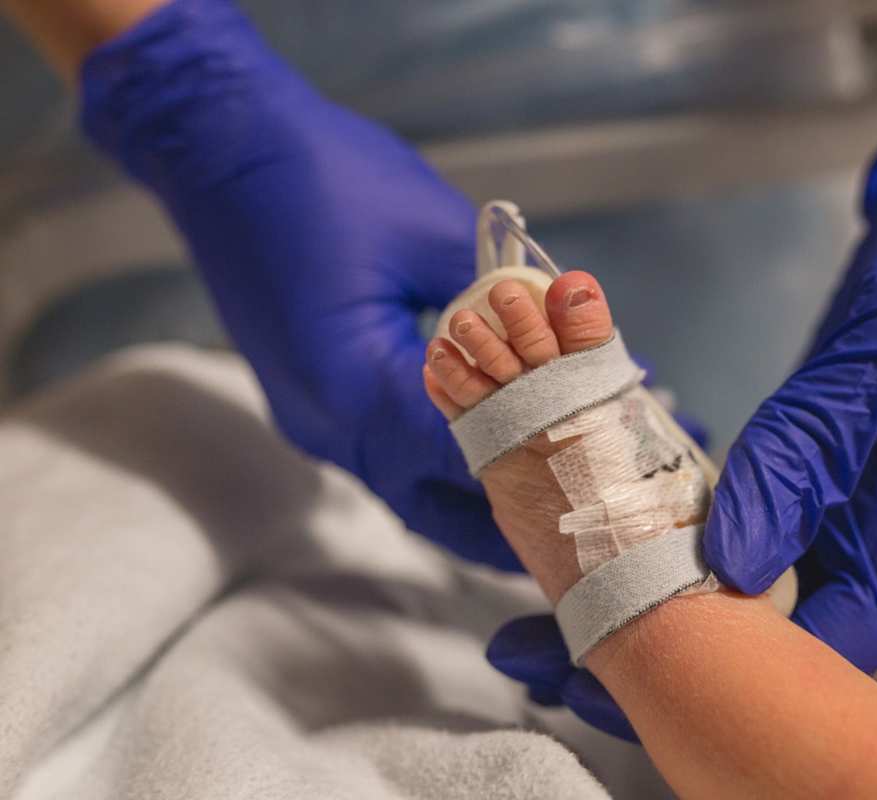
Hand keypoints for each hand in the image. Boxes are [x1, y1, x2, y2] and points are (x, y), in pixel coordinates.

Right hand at [79, 0, 515, 567]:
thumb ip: (499, 297)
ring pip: (400, 487)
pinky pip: (377, 455)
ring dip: (464, 500)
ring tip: (538, 500)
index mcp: (358, 383)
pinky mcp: (304, 401)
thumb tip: (560, 334)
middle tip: (569, 526)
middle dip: (499, 523)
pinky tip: (478, 452)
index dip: (537, 460)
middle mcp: (327, 421)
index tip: (595, 471)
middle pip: (427, 503)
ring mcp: (308, 418)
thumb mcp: (431, 229)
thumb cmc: (322, 177)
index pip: (465, 452)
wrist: (214, 150)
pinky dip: (430, 466)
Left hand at [486, 115, 876, 738]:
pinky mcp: (812, 457)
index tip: (642, 668)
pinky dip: (676, 521)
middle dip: (676, 644)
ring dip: (661, 586)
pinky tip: (609, 525)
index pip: (834, 645)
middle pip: (780, 629)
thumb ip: (821, 446)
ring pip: (750, 572)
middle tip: (558, 649)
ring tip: (556, 604)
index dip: (744, 678)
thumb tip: (734, 562)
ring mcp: (844, 493)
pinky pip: (742, 508)